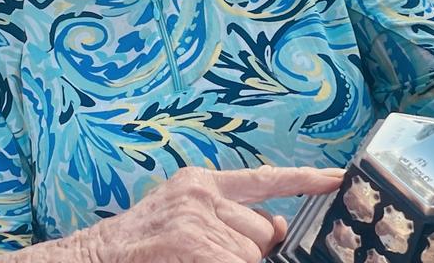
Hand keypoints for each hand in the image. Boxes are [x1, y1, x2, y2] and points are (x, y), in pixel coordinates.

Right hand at [78, 165, 343, 262]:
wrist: (91, 261)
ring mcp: (198, 221)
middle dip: (248, 254)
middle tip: (203, 256)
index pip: (264, 180)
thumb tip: (274, 228)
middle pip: (262, 232)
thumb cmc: (137, 250)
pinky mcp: (194, 245)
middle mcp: (202, 195)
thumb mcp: (180, 218)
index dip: (307, 181)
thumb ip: (226, 219)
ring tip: (187, 259)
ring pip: (251, 254)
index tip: (341, 179)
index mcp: (199, 184)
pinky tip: (186, 261)